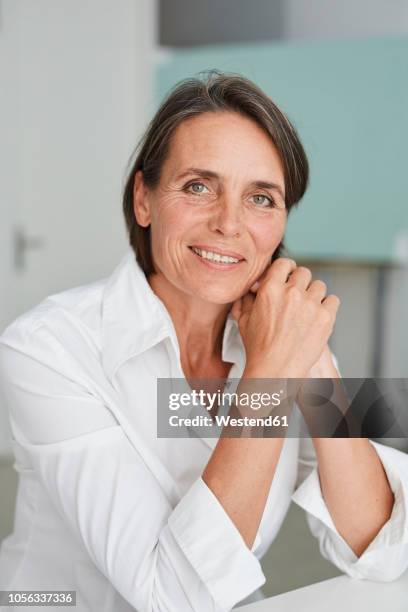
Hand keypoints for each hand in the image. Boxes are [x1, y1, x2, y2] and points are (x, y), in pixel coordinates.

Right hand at [231, 259, 339, 378]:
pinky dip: (328, 306)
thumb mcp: (243, 320)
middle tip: (298, 294)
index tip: (290, 273)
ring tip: (308, 308)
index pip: (284, 264)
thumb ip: (246, 300)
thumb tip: (251, 290)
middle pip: (304, 272)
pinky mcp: (326, 318)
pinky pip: (333, 300)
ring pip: (319, 285)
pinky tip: (319, 315)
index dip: (287, 268)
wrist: (275, 371)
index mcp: (270, 289)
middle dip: (300, 282)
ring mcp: (310, 305)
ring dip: (314, 294)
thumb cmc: (258, 348)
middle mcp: (291, 293)